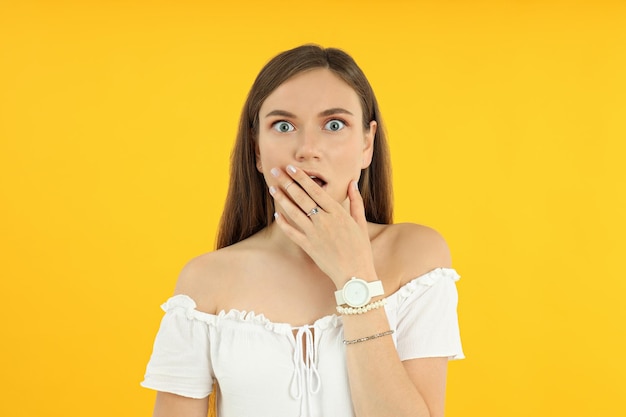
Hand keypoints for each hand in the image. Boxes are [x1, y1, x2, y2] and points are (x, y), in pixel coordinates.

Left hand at [268, 165, 377, 287]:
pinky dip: (283, 222)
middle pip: (302, 197)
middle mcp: (324, 221)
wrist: (355, 275)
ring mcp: (314, 234)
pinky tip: (276, 213)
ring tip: (272, 187)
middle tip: (276, 170)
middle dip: (287, 182)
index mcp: (337, 213)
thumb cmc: (360, 249)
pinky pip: (292, 232)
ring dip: (282, 198)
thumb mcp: (361, 223)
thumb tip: (352, 183)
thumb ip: (355, 202)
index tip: (292, 168)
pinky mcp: (308, 246)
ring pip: (294, 212)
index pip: (316, 190)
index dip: (302, 178)